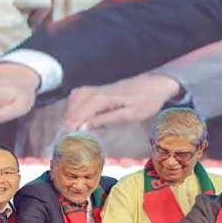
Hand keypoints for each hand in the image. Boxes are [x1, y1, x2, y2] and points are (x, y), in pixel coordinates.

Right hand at [63, 73, 180, 130]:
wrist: (158, 84)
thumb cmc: (147, 101)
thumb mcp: (129, 115)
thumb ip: (105, 119)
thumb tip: (84, 126)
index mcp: (103, 98)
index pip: (79, 113)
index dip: (70, 126)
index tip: (64, 138)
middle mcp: (98, 91)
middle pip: (73, 105)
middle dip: (66, 121)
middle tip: (65, 136)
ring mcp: (99, 88)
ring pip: (75, 98)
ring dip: (70, 113)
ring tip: (71, 128)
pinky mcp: (102, 89)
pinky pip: (82, 95)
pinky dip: (77, 106)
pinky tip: (81, 117)